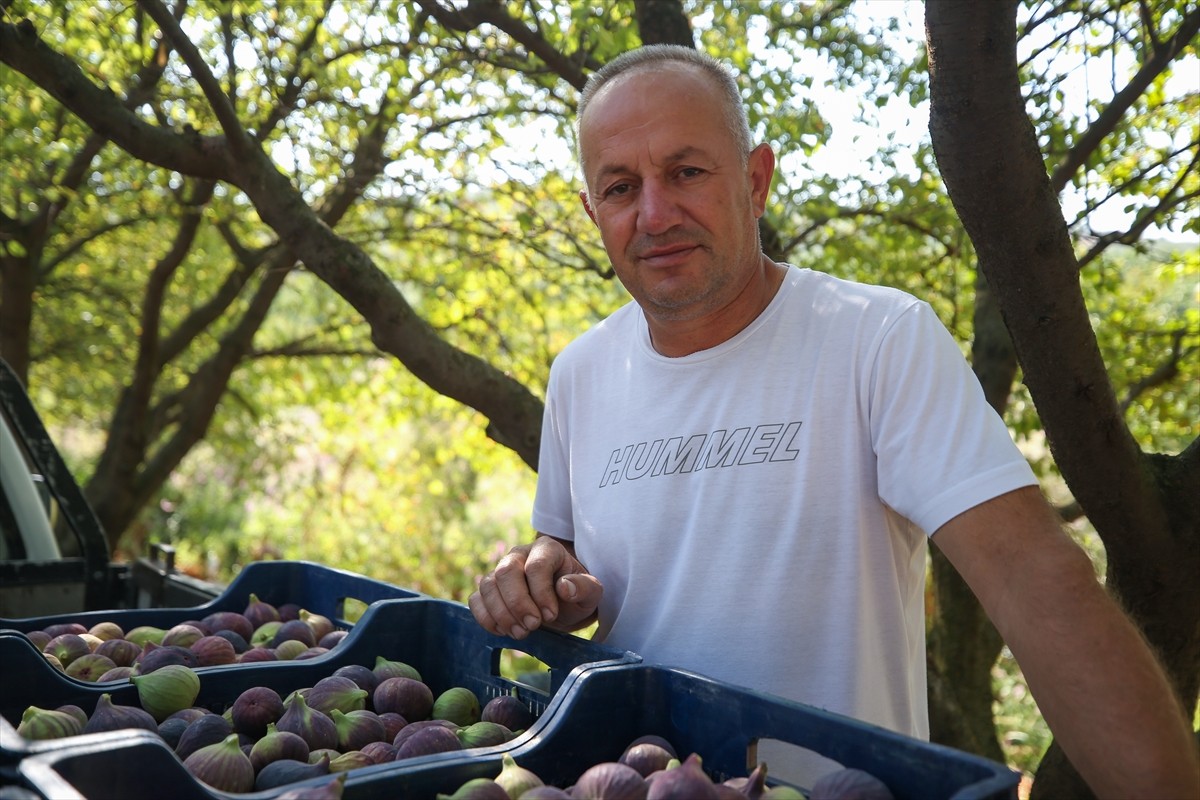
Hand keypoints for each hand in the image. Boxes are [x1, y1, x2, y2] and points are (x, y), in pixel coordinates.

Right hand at [469, 535, 602, 639]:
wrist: (564, 605)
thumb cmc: (577, 594)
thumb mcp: (591, 593)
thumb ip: (584, 587)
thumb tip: (564, 587)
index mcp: (547, 549)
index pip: (535, 566)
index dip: (541, 593)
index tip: (551, 615)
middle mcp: (519, 554)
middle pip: (506, 572)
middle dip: (517, 604)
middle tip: (533, 626)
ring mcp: (500, 570)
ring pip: (487, 585)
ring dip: (501, 614)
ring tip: (521, 632)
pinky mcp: (489, 589)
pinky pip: (476, 599)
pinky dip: (486, 618)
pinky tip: (503, 631)